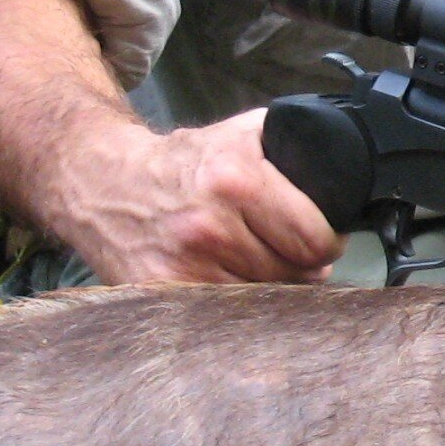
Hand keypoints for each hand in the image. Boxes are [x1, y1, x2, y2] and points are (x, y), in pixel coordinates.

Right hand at [57, 108, 344, 285]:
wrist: (103, 183)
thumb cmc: (180, 162)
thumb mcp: (239, 134)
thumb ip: (292, 147)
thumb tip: (341, 175)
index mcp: (236, 178)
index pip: (313, 238)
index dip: (328, 243)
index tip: (326, 240)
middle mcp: (210, 224)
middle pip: (293, 273)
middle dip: (303, 266)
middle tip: (294, 255)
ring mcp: (184, 264)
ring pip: (263, 298)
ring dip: (271, 286)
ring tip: (260, 265)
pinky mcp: (164, 291)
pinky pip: (226, 311)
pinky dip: (237, 303)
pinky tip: (232, 281)